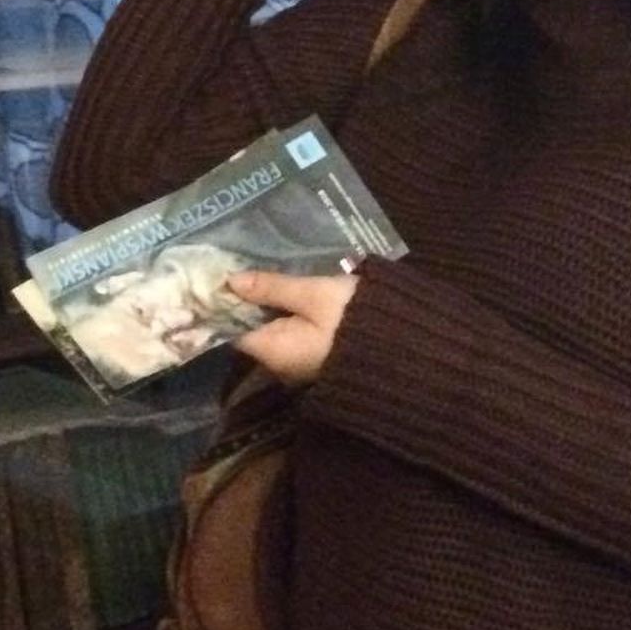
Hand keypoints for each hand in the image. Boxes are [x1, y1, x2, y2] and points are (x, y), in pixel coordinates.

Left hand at [231, 267, 356, 383]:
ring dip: (270, 306)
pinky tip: (291, 290)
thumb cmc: (358, 320)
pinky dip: (289, 315)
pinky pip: (293, 336)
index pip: (232, 329)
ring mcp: (302, 366)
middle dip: (248, 302)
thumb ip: (272, 288)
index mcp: (273, 352)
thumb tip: (231, 280)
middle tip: (243, 263)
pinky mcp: (320, 360)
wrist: (410, 351)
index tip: (220, 273)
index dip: (225, 302)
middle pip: (253, 331)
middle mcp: (282, 366)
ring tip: (265, 270)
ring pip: (274, 332)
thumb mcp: (314, 295)